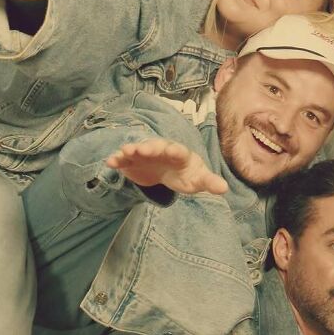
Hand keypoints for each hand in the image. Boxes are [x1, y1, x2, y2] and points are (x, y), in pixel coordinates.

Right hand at [106, 139, 227, 195]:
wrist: (171, 172)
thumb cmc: (188, 175)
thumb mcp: (198, 179)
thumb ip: (209, 182)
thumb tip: (224, 188)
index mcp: (179, 153)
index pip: (176, 150)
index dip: (172, 150)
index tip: (168, 150)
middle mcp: (161, 150)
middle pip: (155, 146)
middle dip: (148, 147)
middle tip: (140, 149)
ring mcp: (146, 154)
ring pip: (138, 150)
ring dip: (131, 150)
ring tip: (123, 152)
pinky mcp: (134, 162)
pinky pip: (125, 159)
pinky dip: (117, 160)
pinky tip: (109, 162)